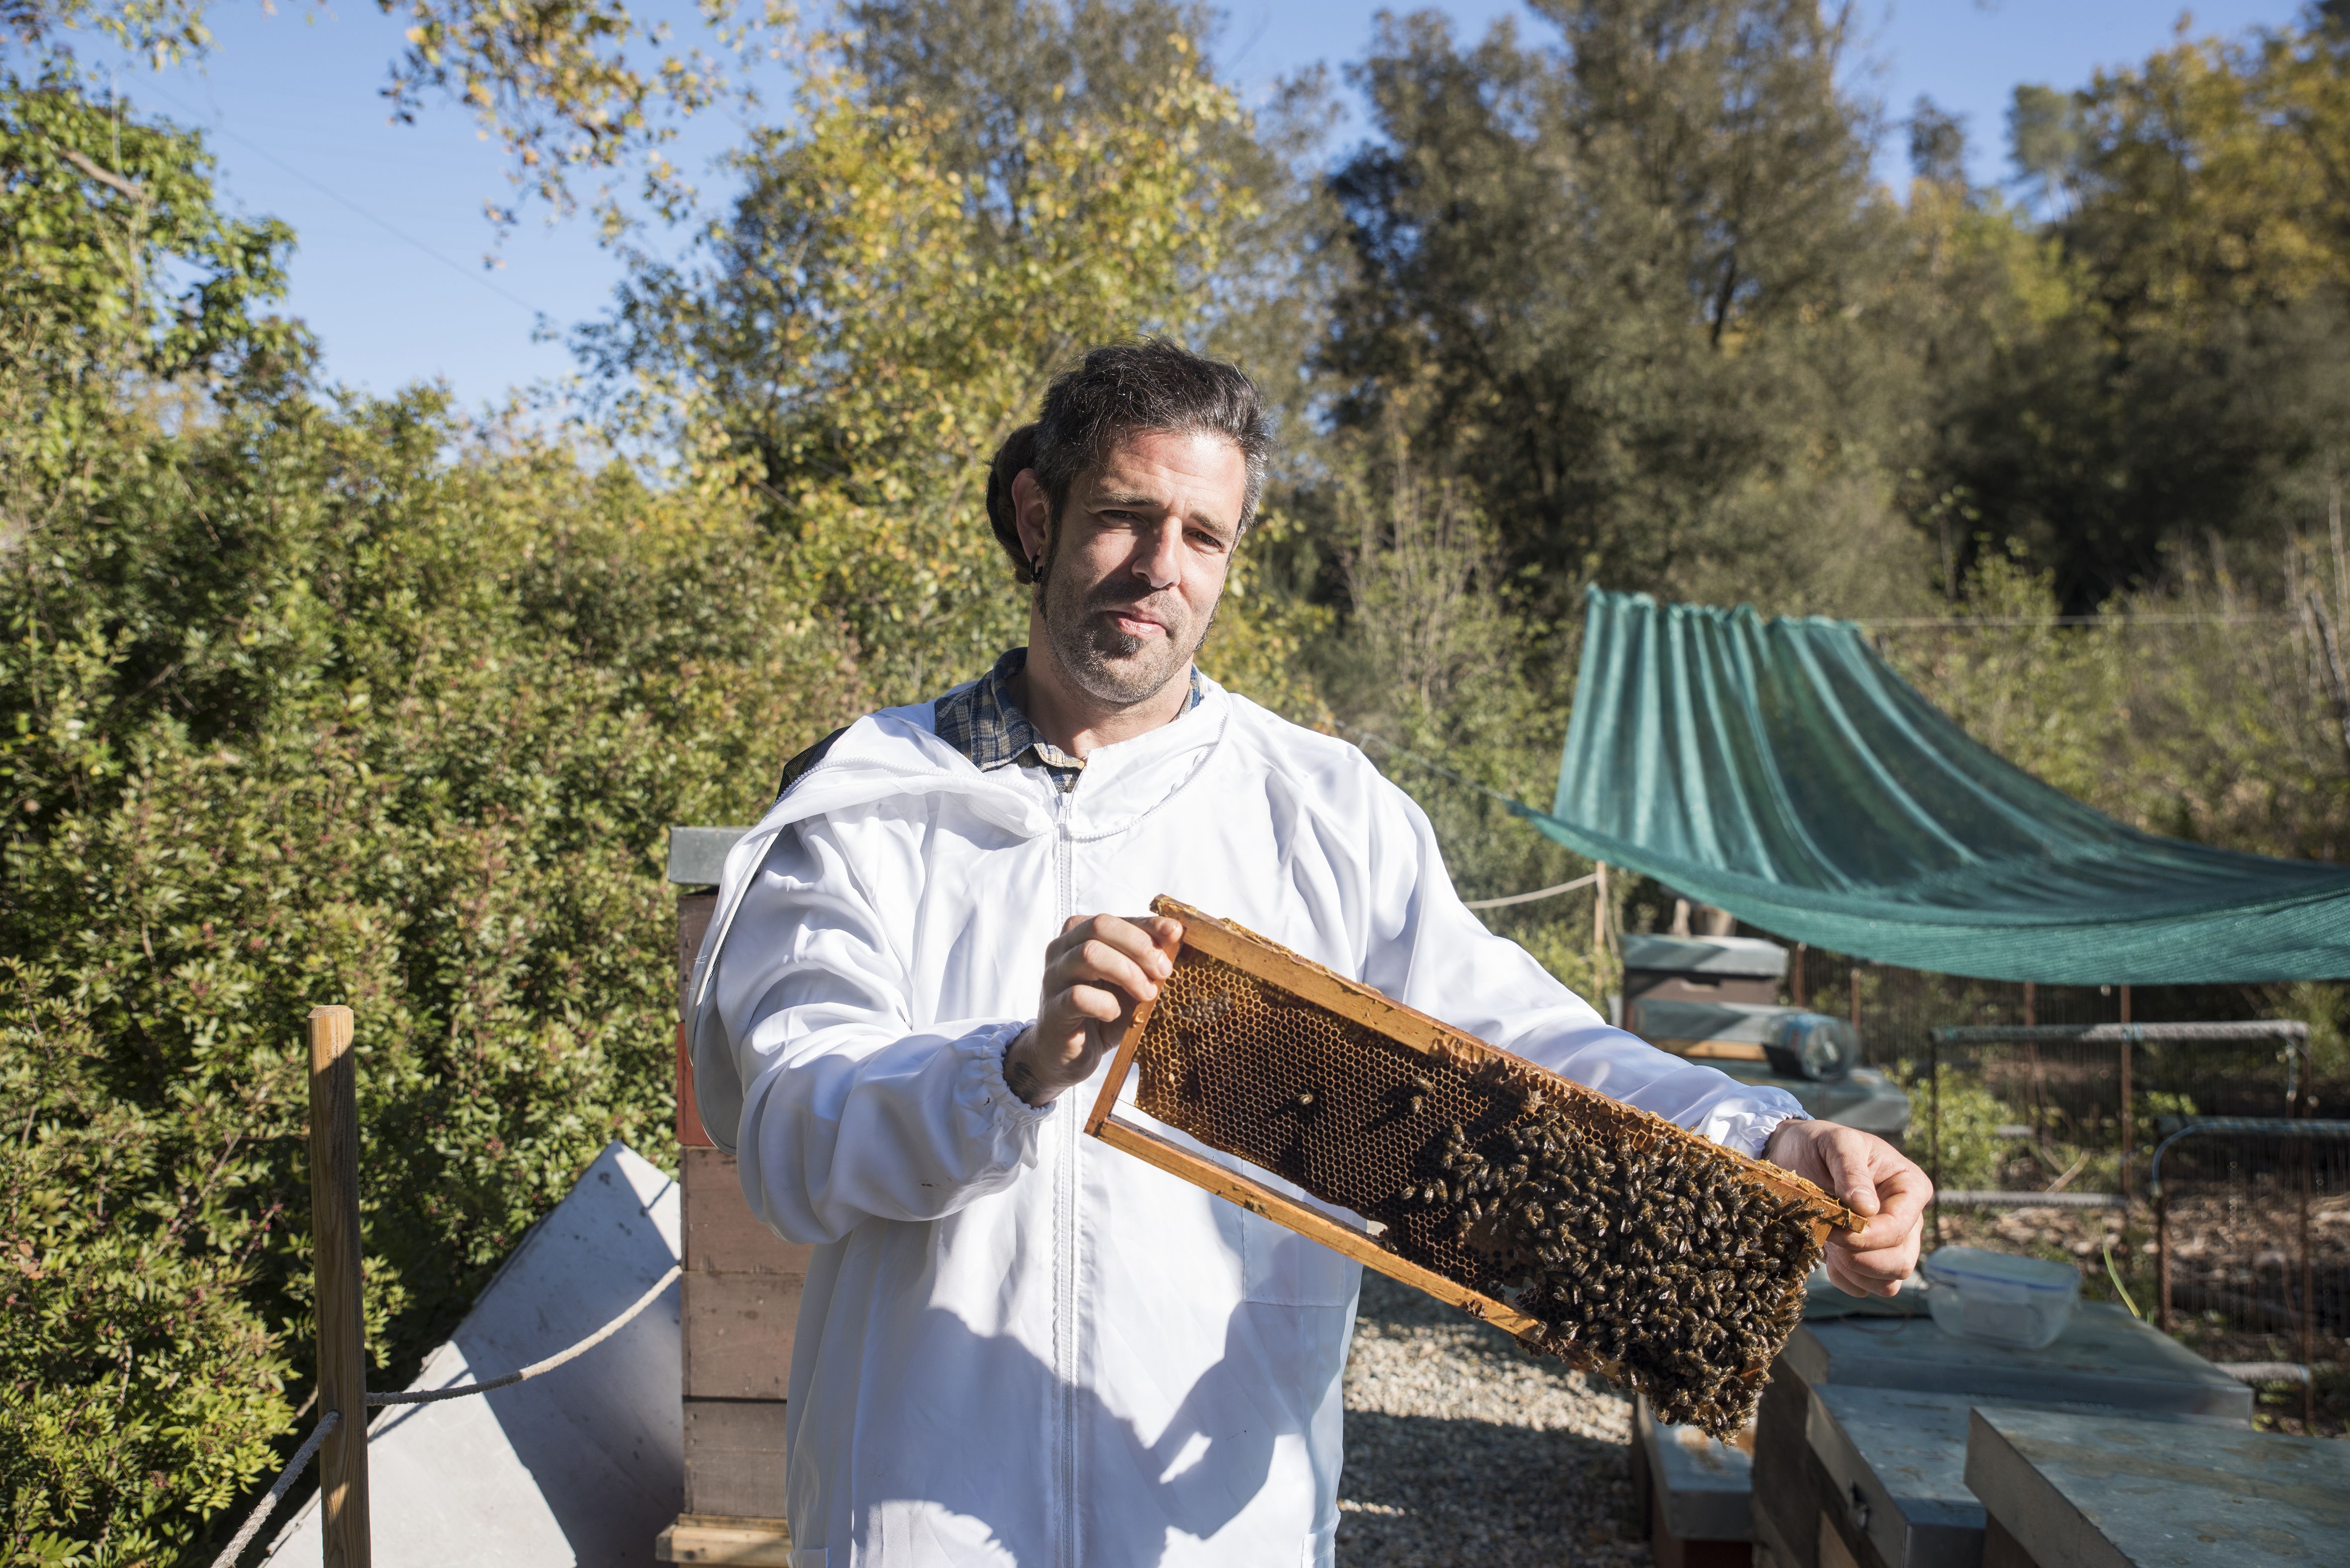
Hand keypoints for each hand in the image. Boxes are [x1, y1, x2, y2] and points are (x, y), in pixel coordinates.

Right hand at [1003, 913, 1183, 1106]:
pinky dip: (1105, 1004)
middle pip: (1100, 926)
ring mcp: (1053, 978)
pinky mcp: (1053, 1008)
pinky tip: (1115, 1014)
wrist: (1068, 1054)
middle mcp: (1061, 949)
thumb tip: (1176, 939)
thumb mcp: (1130, 983)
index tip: (1175, 934)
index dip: (1147, 924)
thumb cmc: (1102, 1012)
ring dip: (1127, 972)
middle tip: (1163, 971)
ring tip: (1147, 993)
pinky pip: (1078, 995)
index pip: (1115, 919)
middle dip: (1139, 945)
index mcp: (1079, 935)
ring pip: (1089, 954)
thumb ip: (1146, 962)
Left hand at [1763, 1119, 1932, 1296]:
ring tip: (1827, 1241)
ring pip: (1888, 1283)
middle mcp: (1909, 1220)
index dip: (1868, 1236)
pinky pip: (1866, 1288)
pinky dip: (1845, 1278)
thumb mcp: (1836, 1142)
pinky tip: (1828, 1254)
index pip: (1900, 1228)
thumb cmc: (1820, 1144)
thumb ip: (1852, 1171)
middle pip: (1901, 1262)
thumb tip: (1868, 1208)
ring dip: (1853, 1270)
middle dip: (1860, 1258)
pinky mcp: (1870, 1260)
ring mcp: (1892, 1244)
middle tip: (1827, 1235)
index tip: (1834, 1227)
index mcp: (1910, 1187)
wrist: (1795, 1154)